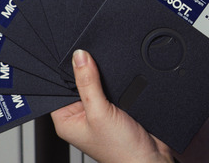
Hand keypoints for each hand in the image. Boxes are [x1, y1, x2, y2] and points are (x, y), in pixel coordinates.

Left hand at [51, 49, 173, 162]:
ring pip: (97, 84)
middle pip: (79, 83)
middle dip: (87, 73)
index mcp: (66, 120)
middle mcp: (81, 116)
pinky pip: (112, 88)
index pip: (58, 88)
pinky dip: (117, 83)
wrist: (150, 158)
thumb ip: (89, 83)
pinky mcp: (116, 109)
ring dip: (104, 78)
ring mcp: (99, 112)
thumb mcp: (100, 112)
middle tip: (95, 65)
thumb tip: (80, 57)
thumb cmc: (120, 150)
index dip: (65, 72)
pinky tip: (120, 84)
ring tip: (110, 80)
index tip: (75, 55)